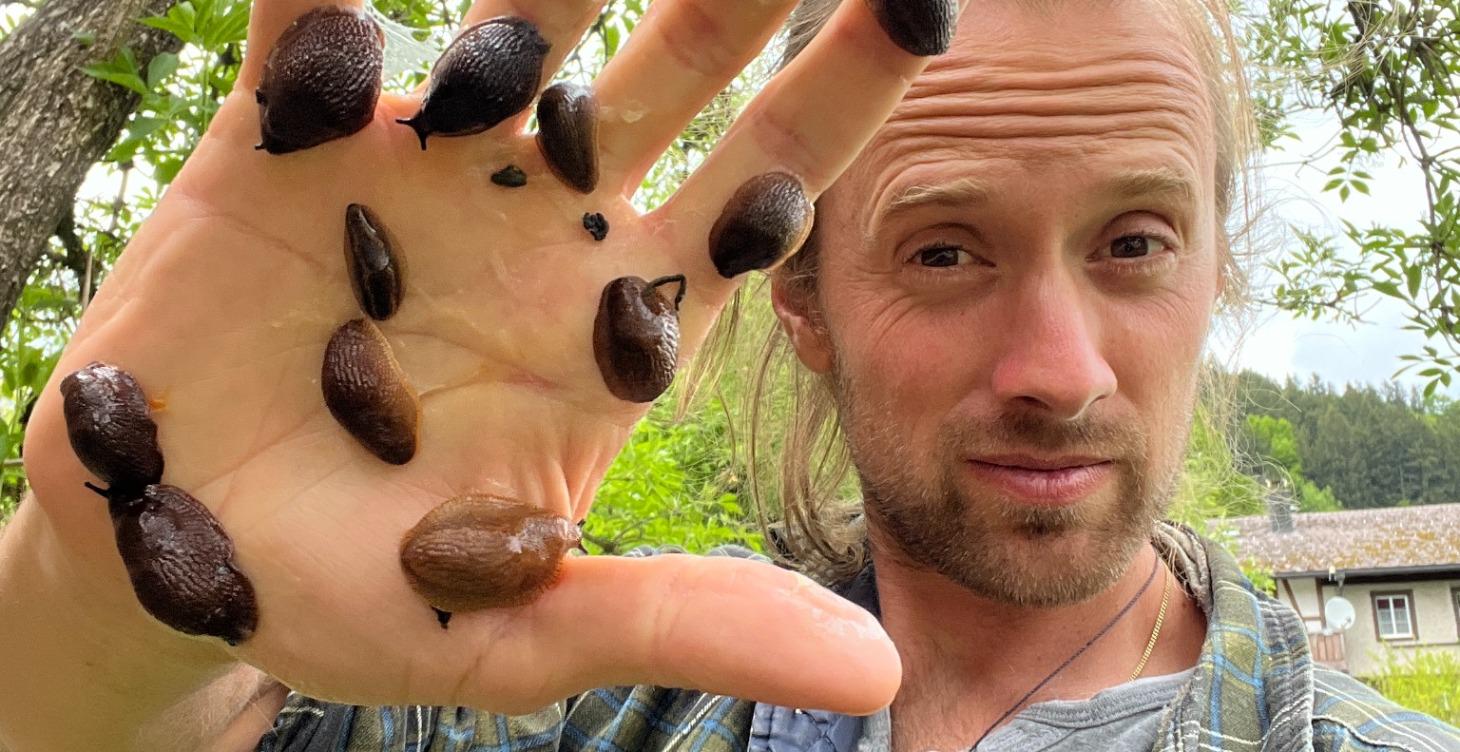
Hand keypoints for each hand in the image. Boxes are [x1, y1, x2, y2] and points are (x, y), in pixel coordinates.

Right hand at [23, 0, 946, 714]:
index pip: (767, 182)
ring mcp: (421, 173)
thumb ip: (688, 623)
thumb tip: (874, 679)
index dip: (847, 91)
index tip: (928, 7)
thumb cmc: (362, 599)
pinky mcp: (284, 147)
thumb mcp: (525, 627)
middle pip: (676, 68)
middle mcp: (543, 224)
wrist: (173, 569)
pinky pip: (314, 22)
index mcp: (621, 318)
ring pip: (523, 19)